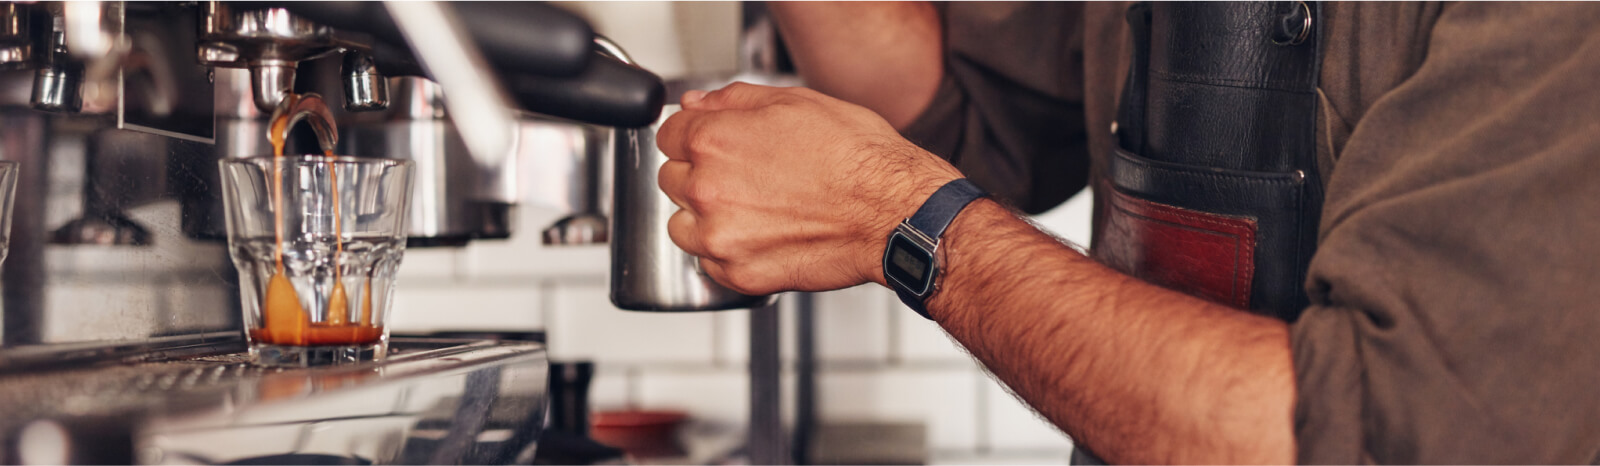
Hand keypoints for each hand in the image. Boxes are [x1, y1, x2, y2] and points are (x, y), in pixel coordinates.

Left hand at [656, 82, 961, 294]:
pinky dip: (728, 253)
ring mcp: (721, 237)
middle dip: (699, 176)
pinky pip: (709, 264)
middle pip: (671, 179)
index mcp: (714, 140)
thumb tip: (695, 104)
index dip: (692, 137)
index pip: (668, 135)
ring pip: (682, 227)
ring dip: (705, 219)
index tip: (709, 145)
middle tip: (744, 177)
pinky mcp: (739, 275)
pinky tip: (762, 236)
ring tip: (751, 211)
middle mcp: (709, 190)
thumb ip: (732, 100)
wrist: (894, 212)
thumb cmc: (858, 158)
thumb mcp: (795, 102)